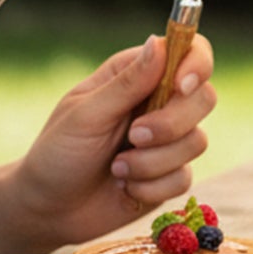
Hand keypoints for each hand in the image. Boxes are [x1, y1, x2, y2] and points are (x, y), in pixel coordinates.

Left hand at [10, 33, 215, 250]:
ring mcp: (167, 140)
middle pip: (203, 97)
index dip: (196, 64)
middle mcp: (157, 103)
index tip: (180, 86)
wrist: (49, 210)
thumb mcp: (86, 114)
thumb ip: (127, 83)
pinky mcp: (169, 175)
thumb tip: (157, 43)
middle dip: (171, 123)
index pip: (188, 52)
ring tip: (117, 168)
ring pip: (196, 141)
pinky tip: (124, 188)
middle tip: (133, 136)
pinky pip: (184, 178)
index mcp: (135, 75)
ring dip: (154, 161)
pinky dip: (152, 186)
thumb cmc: (58, 153)